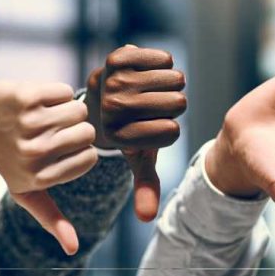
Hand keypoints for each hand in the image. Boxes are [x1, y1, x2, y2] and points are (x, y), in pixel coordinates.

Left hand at [0, 81, 97, 254]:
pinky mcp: (25, 96)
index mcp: (40, 176)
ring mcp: (29, 123)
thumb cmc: (8, 161)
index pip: (90, 158)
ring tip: (47, 116)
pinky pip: (65, 92)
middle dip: (76, 128)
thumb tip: (73, 249)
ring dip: (68, 109)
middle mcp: (35, 152)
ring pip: (79, 110)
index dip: (80, 151)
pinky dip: (57, 94)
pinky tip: (39, 102)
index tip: (60, 151)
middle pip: (87, 132)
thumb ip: (51, 218)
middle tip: (52, 131)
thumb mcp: (27, 192)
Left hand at [85, 45, 185, 221]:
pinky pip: (165, 59)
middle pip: (177, 104)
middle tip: (149, 105)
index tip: (148, 126)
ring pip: (174, 80)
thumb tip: (146, 219)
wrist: (97, 97)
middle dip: (171, 104)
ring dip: (168, 84)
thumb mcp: (137, 157)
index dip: (168, 128)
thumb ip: (145, 186)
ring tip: (147, 89)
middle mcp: (111, 110)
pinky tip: (145, 71)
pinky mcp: (117, 57)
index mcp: (117, 137)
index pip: (173, 132)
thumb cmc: (125, 128)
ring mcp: (112, 82)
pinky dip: (162, 64)